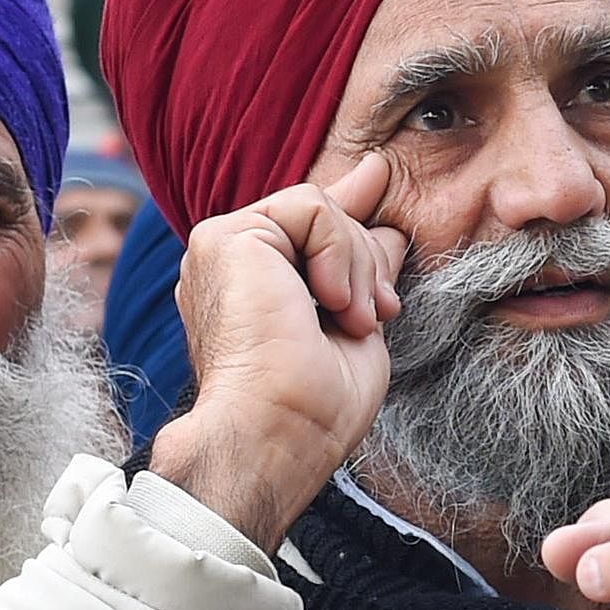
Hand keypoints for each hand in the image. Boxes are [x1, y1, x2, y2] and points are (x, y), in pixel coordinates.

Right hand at [152, 153, 407, 550]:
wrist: (277, 434)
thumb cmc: (314, 410)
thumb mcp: (356, 325)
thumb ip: (361, 269)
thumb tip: (387, 227)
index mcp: (254, 289)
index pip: (307, 231)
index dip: (348, 208)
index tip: (377, 175)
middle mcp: (232, 267)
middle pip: (321, 218)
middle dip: (365, 261)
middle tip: (371, 319)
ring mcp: (221, 250)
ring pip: (319, 209)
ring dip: (356, 264)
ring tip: (352, 319)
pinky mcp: (224, 238)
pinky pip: (309, 206)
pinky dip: (338, 250)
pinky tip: (329, 298)